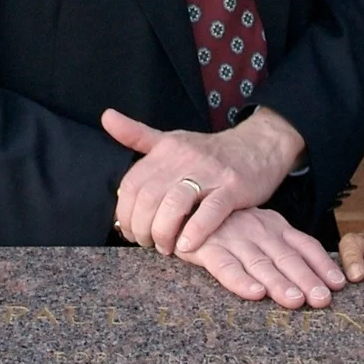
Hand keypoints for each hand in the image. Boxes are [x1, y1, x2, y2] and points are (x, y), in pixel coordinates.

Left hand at [102, 106, 303, 256]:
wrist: (258, 146)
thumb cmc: (209, 151)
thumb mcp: (171, 139)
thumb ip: (137, 134)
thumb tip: (105, 117)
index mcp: (165, 150)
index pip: (132, 184)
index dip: (124, 212)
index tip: (127, 230)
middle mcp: (184, 159)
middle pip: (149, 197)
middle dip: (141, 227)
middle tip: (145, 243)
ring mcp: (210, 173)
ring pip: (175, 205)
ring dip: (164, 232)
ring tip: (165, 247)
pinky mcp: (233, 188)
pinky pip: (210, 211)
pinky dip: (196, 231)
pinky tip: (187, 245)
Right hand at [176, 207, 345, 308]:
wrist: (183, 202)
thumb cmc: (227, 223)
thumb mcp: (260, 227)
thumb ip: (283, 246)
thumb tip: (319, 275)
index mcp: (273, 225)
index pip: (304, 245)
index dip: (322, 264)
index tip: (340, 284)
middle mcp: (257, 231)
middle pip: (286, 258)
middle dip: (306, 279)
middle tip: (323, 299)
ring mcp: (233, 238)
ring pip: (259, 264)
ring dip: (278, 283)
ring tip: (295, 301)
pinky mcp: (207, 248)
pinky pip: (225, 266)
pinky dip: (240, 280)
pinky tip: (254, 293)